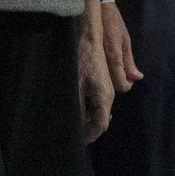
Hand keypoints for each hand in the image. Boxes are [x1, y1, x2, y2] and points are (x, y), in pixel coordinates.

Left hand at [77, 19, 116, 141]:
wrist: (87, 34)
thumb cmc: (81, 59)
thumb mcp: (75, 85)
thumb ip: (77, 108)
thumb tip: (74, 126)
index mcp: (105, 98)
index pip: (100, 126)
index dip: (87, 136)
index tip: (73, 142)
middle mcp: (108, 95)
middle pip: (99, 120)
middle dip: (85, 129)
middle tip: (66, 133)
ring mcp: (105, 88)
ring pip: (96, 111)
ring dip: (83, 117)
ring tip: (66, 121)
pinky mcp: (99, 82)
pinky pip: (93, 101)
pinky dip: (83, 107)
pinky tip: (71, 106)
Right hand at [96, 0, 141, 89]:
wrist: (96, 11)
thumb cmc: (113, 23)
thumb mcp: (125, 41)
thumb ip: (129, 62)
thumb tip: (137, 77)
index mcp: (113, 57)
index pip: (120, 84)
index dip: (127, 85)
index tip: (132, 78)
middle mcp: (102, 62)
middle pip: (112, 85)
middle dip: (121, 82)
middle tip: (127, 73)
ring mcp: (94, 60)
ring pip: (104, 79)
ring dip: (113, 78)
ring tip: (119, 68)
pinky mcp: (88, 57)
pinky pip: (98, 71)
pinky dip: (105, 72)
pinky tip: (110, 64)